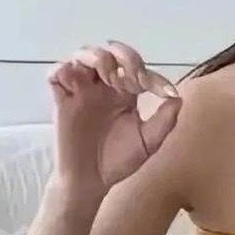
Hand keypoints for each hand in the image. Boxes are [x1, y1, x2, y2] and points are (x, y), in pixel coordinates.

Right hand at [48, 42, 180, 198]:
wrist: (91, 183)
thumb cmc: (118, 161)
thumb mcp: (148, 142)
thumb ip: (164, 121)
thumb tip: (177, 97)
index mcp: (125, 92)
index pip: (136, 68)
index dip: (149, 73)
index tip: (162, 91)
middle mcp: (103, 86)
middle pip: (109, 52)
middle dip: (122, 55)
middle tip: (130, 74)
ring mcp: (81, 91)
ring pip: (83, 55)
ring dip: (96, 57)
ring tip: (107, 74)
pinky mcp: (62, 100)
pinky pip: (56, 73)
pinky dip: (64, 68)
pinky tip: (77, 81)